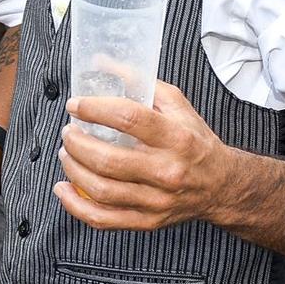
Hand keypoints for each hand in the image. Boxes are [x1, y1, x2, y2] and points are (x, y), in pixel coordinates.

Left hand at [54, 81, 230, 229]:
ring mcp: (156, 200)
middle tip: (68, 131)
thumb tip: (101, 62)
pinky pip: (102, 219)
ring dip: (72, 169)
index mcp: (176, 138)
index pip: (128, 119)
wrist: (222, 187)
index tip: (76, 105)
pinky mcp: (147, 221)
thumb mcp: (177, 106)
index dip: (94, 109)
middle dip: (76, 142)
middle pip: (108, 159)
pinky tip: (62, 188)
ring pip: (100, 189)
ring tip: (66, 153)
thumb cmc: (194, 142)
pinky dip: (75, 204)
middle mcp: (167, 171)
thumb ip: (140, 82)